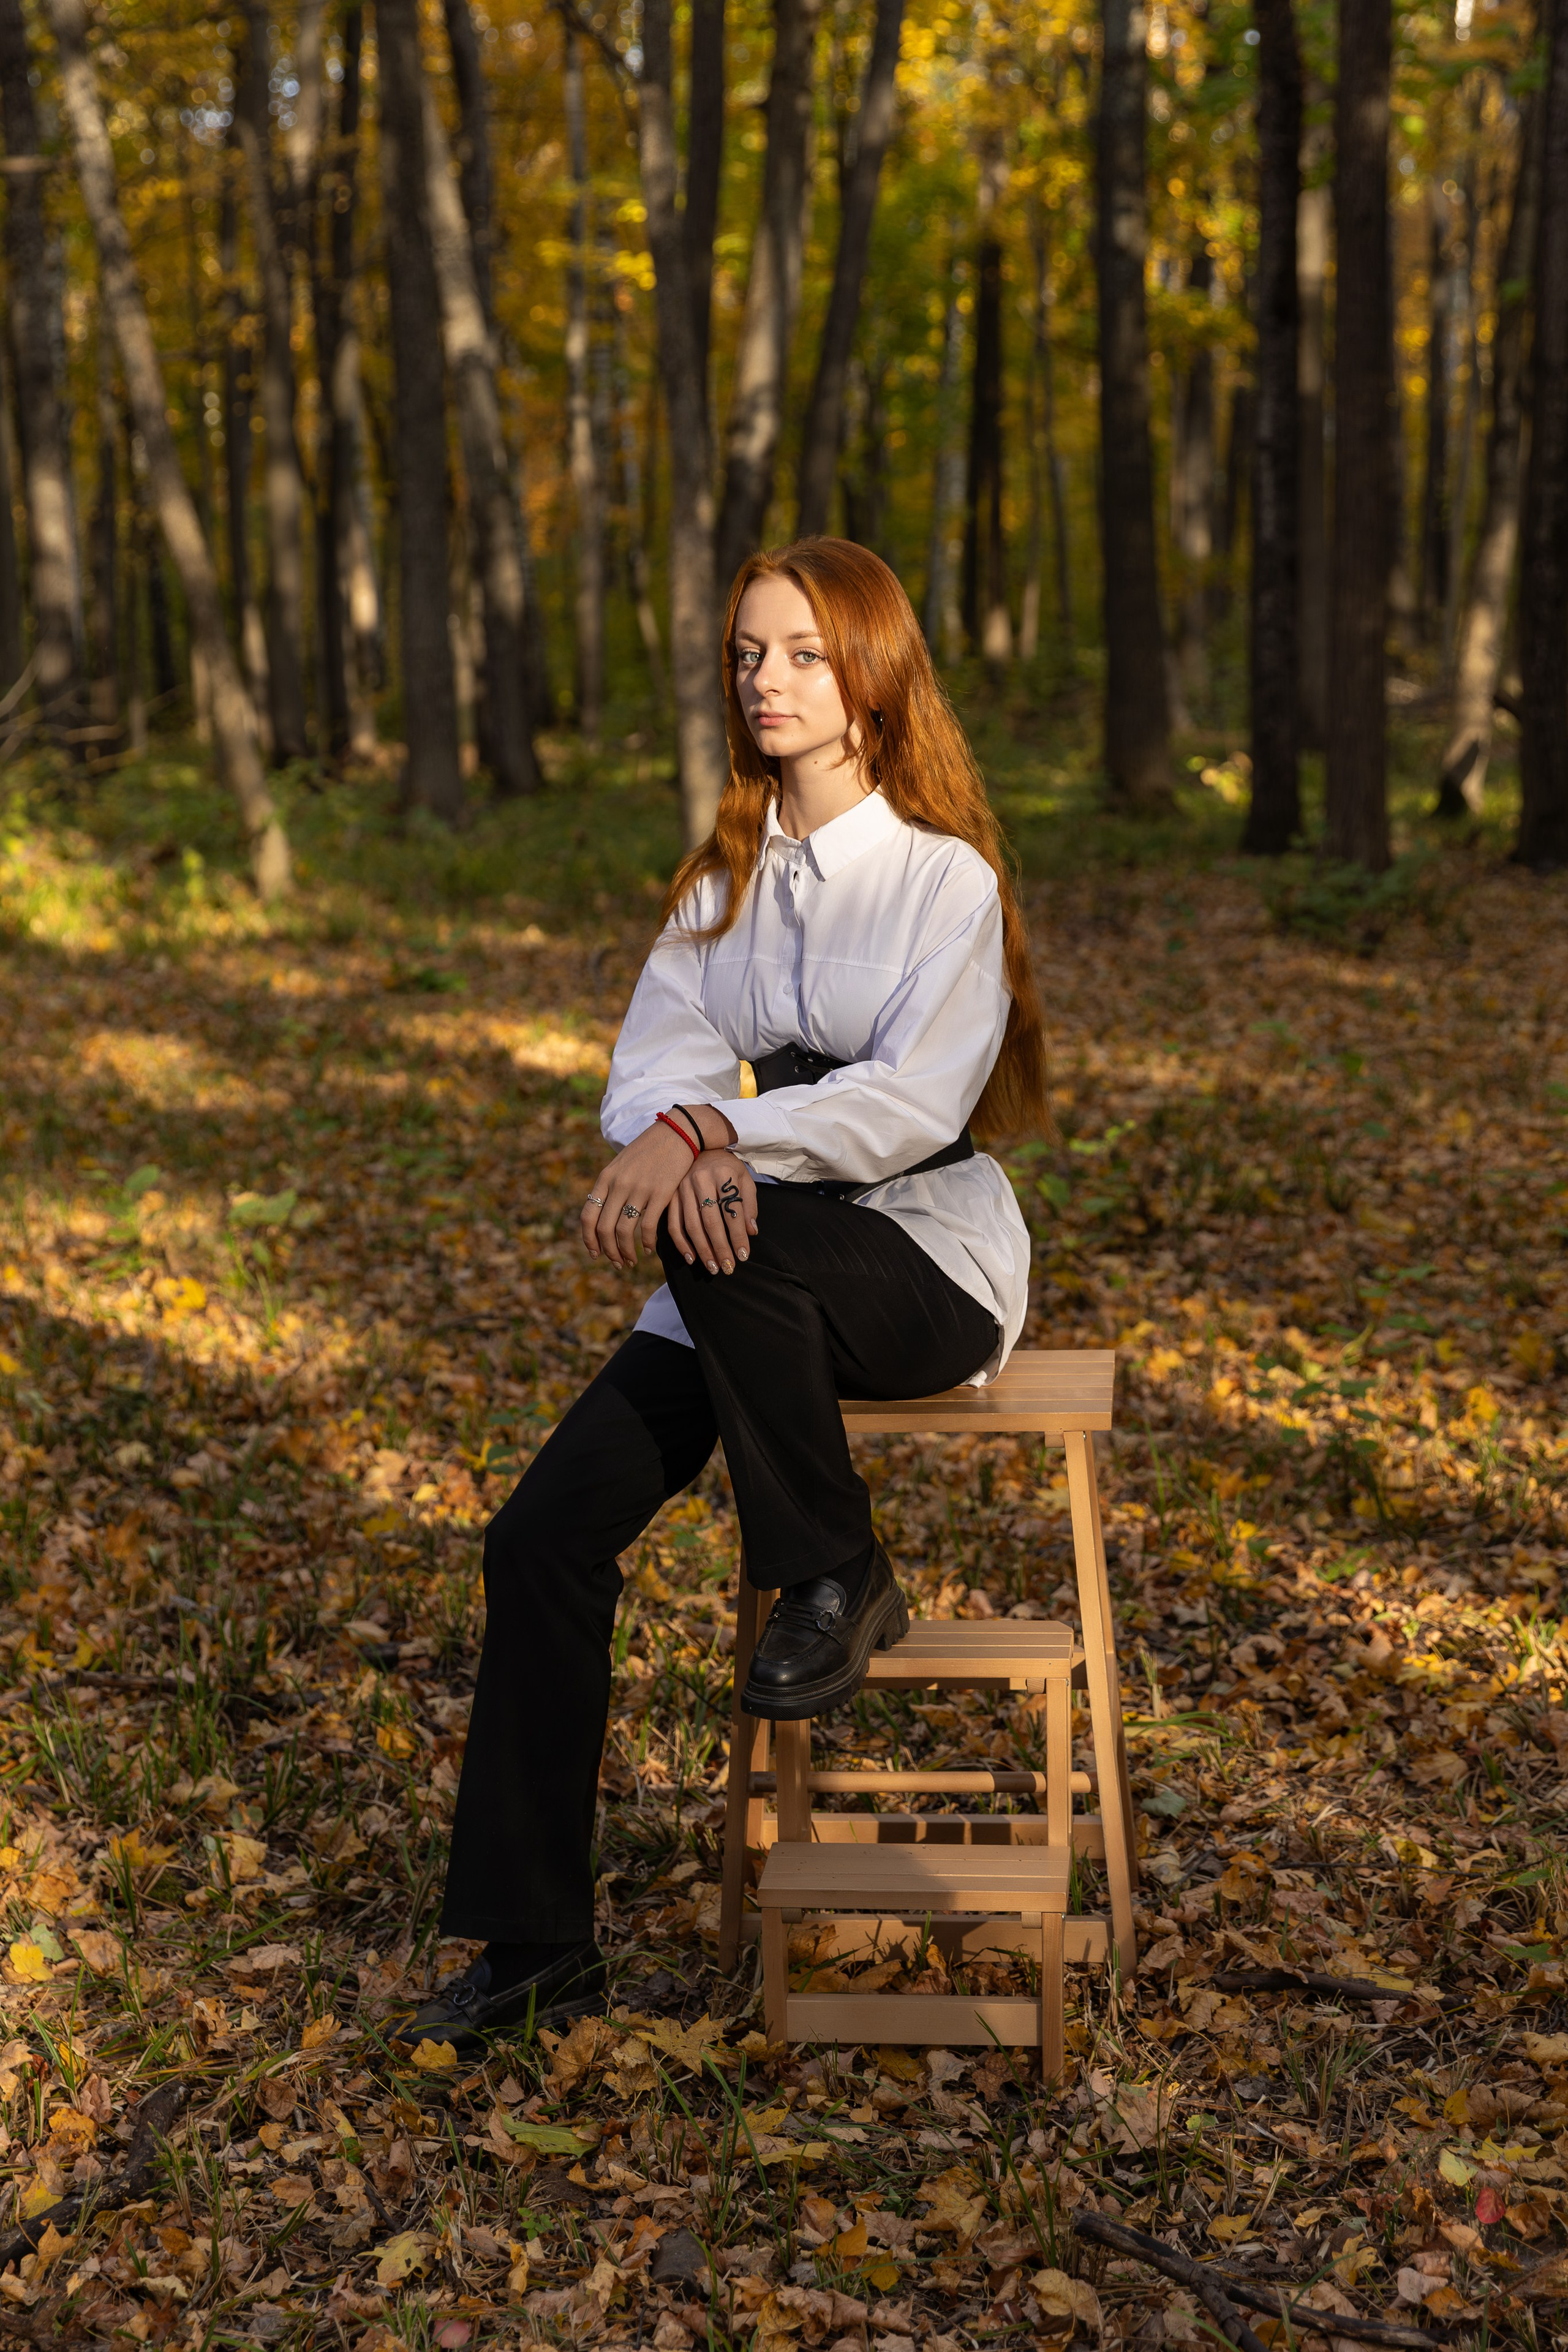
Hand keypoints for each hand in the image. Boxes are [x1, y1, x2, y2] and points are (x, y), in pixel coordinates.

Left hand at [580, 1122, 693, 1267]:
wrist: (677, 1132)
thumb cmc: (649, 1150)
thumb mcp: (622, 1164)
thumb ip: (611, 1186)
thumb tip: (602, 1213)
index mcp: (606, 1178)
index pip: (588, 1215)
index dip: (589, 1239)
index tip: (595, 1253)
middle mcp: (619, 1184)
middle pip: (604, 1228)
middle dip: (608, 1251)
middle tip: (616, 1263)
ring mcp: (639, 1189)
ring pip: (624, 1232)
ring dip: (625, 1252)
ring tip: (631, 1262)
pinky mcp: (661, 1193)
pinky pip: (648, 1227)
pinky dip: (647, 1244)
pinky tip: (650, 1250)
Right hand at [666, 1148, 758, 1274]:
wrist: (698, 1143)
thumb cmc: (726, 1165)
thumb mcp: (744, 1177)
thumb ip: (749, 1204)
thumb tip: (751, 1231)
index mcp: (723, 1173)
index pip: (733, 1211)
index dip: (738, 1236)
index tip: (743, 1255)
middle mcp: (701, 1179)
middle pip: (711, 1221)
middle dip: (720, 1248)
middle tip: (727, 1268)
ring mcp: (682, 1187)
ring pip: (691, 1225)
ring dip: (702, 1250)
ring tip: (713, 1267)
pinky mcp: (669, 1195)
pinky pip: (673, 1224)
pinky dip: (681, 1243)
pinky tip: (691, 1258)